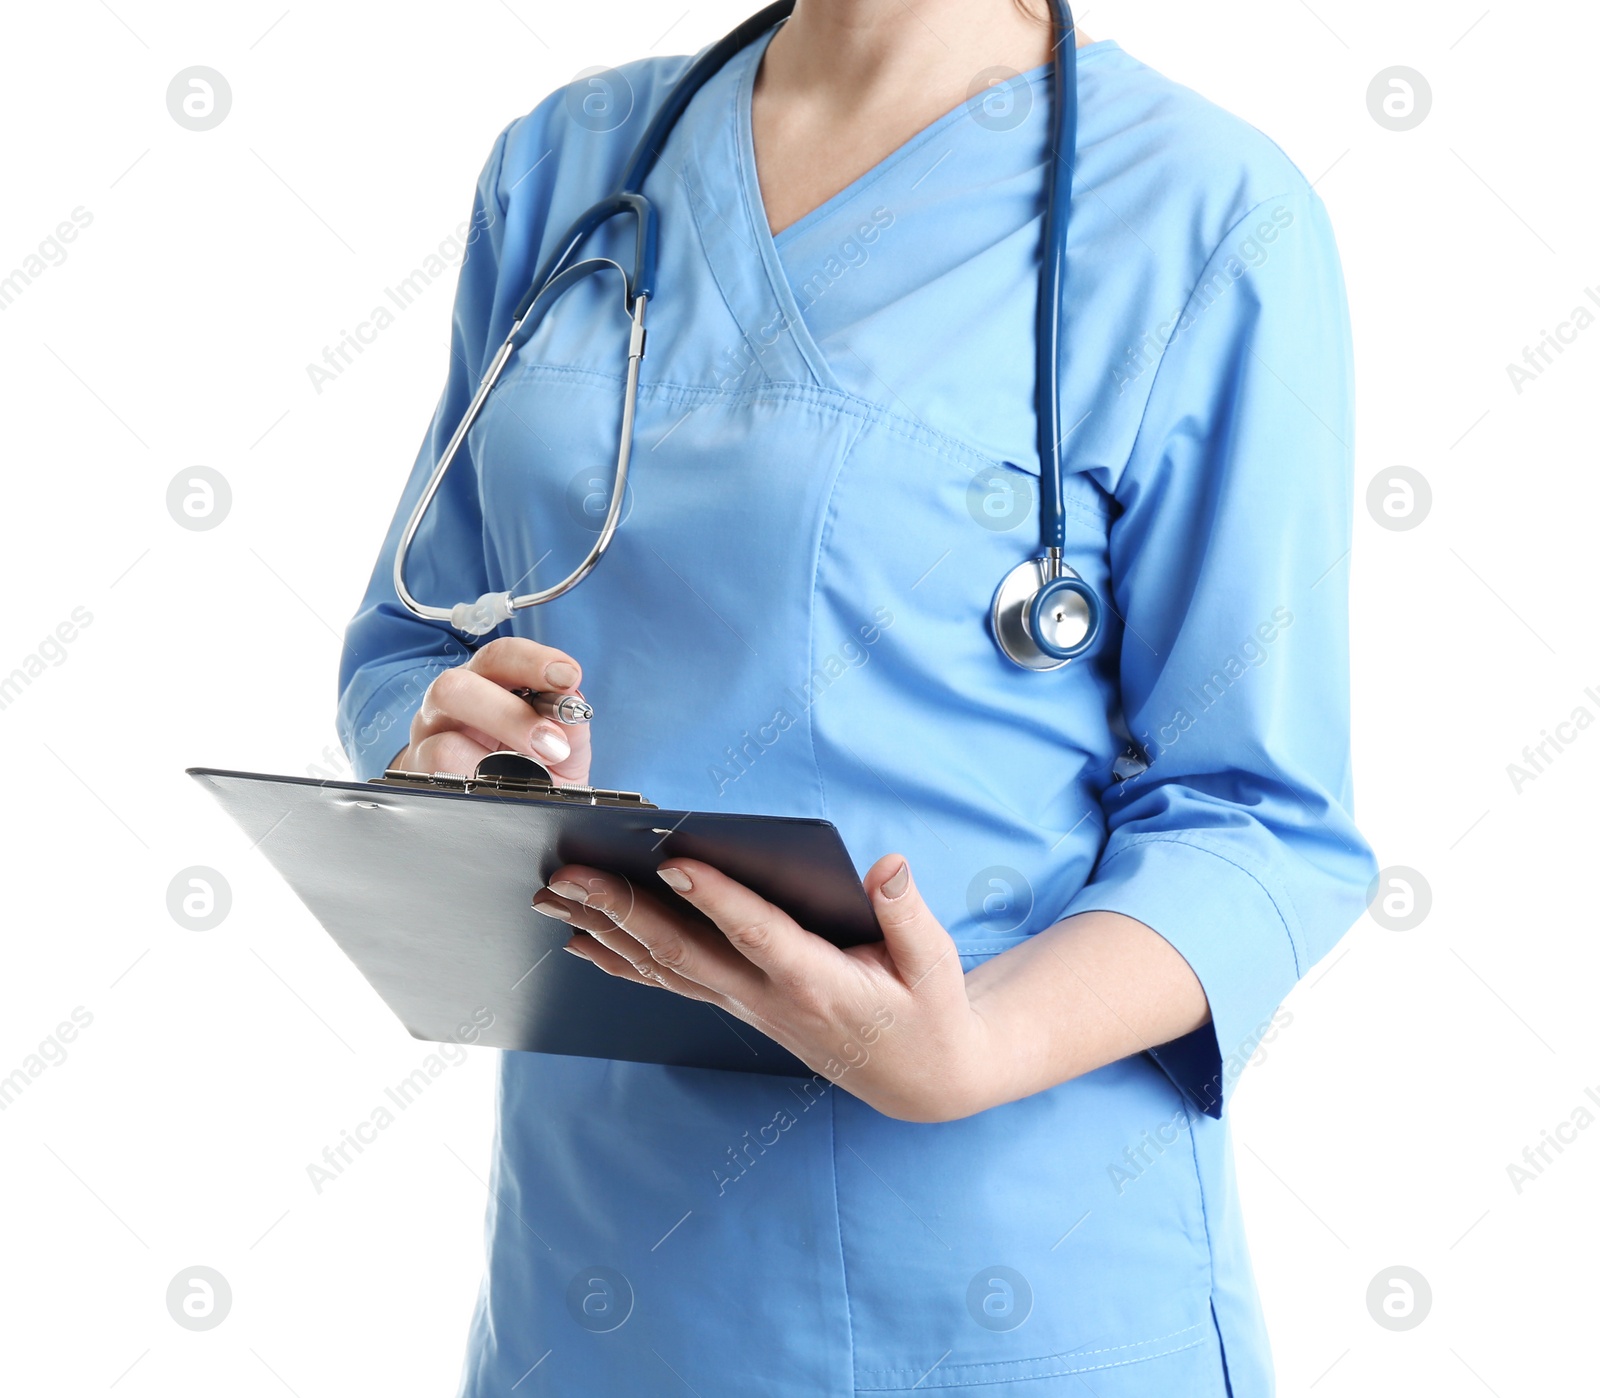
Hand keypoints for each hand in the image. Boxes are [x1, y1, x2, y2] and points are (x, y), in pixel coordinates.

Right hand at [395, 638, 590, 785]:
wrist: (506, 813)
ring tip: (532, 771)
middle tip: (552, 742)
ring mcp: (428, 734)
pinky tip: (499, 787)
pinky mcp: (419, 768)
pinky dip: (476, 775)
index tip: (568, 677)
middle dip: (510, 713)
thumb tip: (573, 708)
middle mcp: (451, 701)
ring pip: (443, 729)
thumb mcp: (562, 748)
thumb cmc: (533, 770)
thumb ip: (570, 726)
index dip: (534, 661)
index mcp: (487, 681)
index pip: (501, 656)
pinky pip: (439, 764)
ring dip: (493, 749)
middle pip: (458, 683)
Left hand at [532, 853, 999, 1122]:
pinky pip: (671, 984)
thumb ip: (908, 913)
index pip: (758, 934)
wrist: (919, 1078)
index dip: (716, 897)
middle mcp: (769, 997)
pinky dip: (623, 962)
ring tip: (553, 897)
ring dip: (605, 932)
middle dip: (623, 910)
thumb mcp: (936, 963)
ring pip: (665, 968)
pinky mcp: (739, 1006)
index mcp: (818, 981)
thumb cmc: (929, 1011)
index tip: (672, 858)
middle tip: (570, 875)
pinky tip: (585, 940)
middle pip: (684, 952)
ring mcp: (746, 1006)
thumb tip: (886, 866)